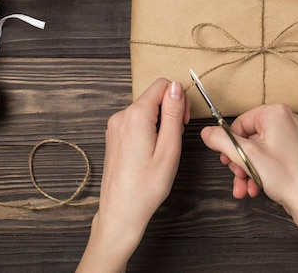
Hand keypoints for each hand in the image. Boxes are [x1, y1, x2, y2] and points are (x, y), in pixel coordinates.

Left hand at [77, 78, 189, 272]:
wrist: (121, 212)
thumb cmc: (147, 186)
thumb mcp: (170, 147)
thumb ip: (174, 113)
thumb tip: (176, 86)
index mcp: (135, 115)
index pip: (162, 85)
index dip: (178, 100)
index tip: (182, 123)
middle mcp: (121, 116)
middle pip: (154, 96)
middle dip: (170, 111)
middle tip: (176, 139)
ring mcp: (115, 126)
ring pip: (146, 109)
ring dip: (161, 122)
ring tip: (163, 149)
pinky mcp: (114, 136)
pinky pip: (137, 121)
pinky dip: (149, 130)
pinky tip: (152, 152)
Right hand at [201, 104, 297, 272]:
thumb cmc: (287, 177)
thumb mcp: (245, 156)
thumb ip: (221, 141)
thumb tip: (207, 132)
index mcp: (276, 114)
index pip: (240, 123)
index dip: (230, 144)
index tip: (227, 160)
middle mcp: (286, 122)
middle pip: (248, 138)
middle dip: (239, 162)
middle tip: (237, 175)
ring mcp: (292, 138)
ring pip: (257, 152)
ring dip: (246, 171)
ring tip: (244, 188)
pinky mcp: (294, 153)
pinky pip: (269, 159)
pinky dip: (259, 173)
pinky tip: (254, 189)